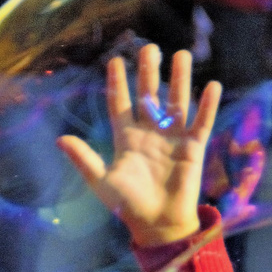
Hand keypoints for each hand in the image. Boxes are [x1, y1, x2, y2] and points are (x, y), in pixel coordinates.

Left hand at [58, 44, 221, 246]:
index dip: (118, 84)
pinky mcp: (193, 148)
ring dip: (179, 79)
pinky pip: (201, 122)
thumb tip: (60, 138)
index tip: (115, 61)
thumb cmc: (127, 205)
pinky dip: (207, 105)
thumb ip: (83, 158)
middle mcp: (150, 133)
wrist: (156, 224)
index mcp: (126, 139)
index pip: (121, 105)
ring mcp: (173, 138)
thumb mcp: (101, 180)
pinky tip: (210, 85)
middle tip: (150, 47)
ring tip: (181, 55)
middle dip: (149, 72)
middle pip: (149, 96)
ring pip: (177, 102)